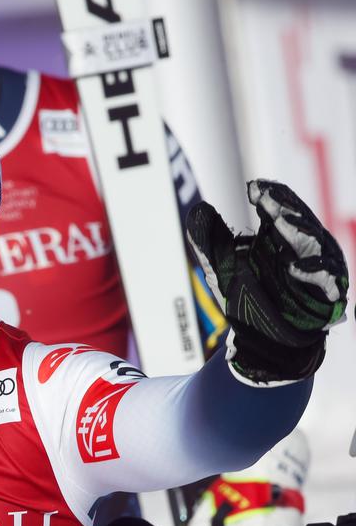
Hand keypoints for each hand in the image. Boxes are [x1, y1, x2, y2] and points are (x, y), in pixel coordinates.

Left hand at [187, 180, 347, 384]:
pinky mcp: (328, 293)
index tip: (253, 187)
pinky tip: (294, 267)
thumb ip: (209, 240)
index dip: (269, 195)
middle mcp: (303, 246)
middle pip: (299, 220)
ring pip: (316, 244)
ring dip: (301, 231)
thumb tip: (198, 209)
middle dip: (285, 207)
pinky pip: (327, 280)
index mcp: (280, 234)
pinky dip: (314, 273)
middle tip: (268, 197)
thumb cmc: (247, 296)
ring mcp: (319, 268)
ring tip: (281, 220)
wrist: (262, 338)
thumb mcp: (222, 267)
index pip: (279, 206)